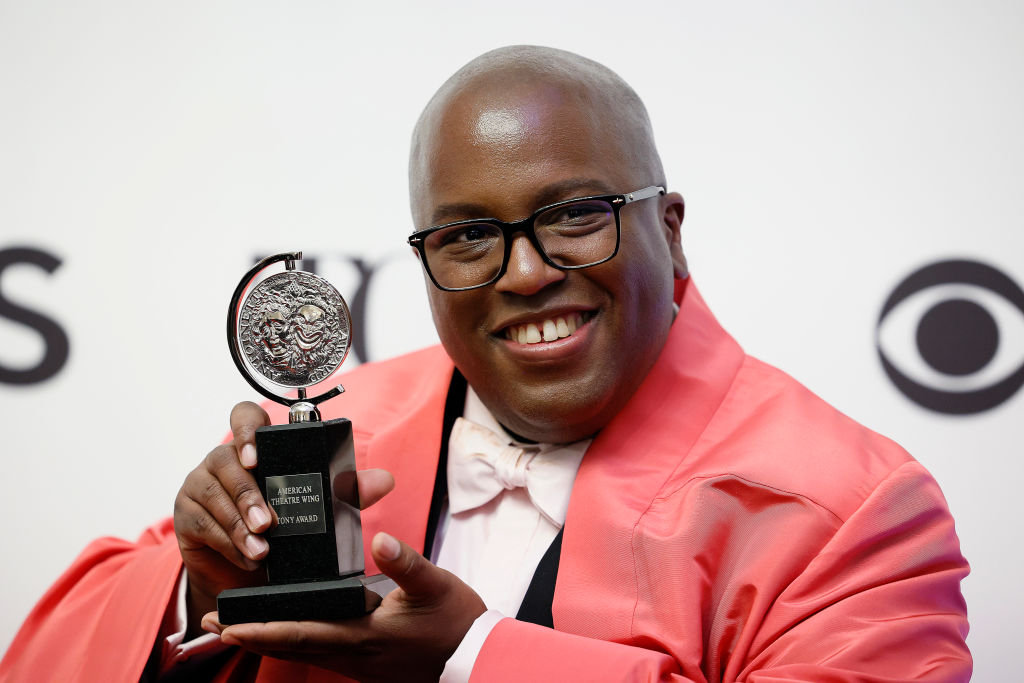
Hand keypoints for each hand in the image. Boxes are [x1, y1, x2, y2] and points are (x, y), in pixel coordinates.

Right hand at [173, 401, 394, 637]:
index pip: (244, 417)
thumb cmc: (283, 531)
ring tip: (262, 550)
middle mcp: (223, 459)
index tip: (257, 457)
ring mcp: (199, 484)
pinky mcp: (186, 515)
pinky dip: (228, 543)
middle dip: (249, 495)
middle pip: (226, 461)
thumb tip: (385, 480)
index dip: (247, 430)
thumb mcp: (317, 510)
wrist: (249, 574)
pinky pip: (202, 524)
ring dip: (238, 524)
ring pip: (213, 495)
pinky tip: (248, 557)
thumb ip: (348, 493)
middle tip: (269, 523)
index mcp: (255, 447)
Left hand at [203, 532, 487, 682]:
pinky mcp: (365, 665)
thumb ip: (406, 562)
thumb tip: (379, 537)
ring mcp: (358, 665)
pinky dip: (291, 643)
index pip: (301, 631)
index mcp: (364, 634)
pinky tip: (285, 633)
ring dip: (266, 640)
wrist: (475, 659)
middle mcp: (353, 655)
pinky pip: (318, 655)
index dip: (261, 628)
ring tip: (234, 629)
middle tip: (211, 625)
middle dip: (248, 636)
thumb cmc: (456, 621)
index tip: (227, 623)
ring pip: (300, 653)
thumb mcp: (435, 585)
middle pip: (289, 647)